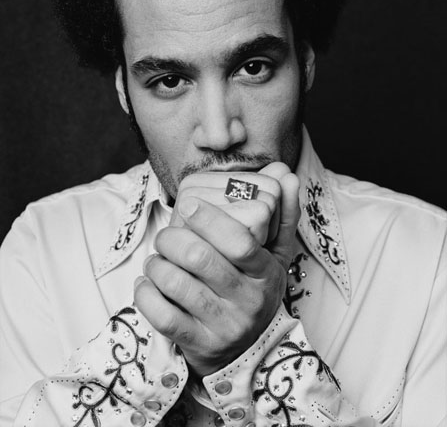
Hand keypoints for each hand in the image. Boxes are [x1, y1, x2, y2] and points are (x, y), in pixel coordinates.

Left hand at [134, 164, 299, 376]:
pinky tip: (147, 283)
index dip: (209, 219)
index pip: (239, 241)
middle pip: (199, 258)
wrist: (248, 353)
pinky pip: (162, 317)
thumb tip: (286, 174)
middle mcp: (247, 300)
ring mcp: (223, 325)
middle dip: (171, 239)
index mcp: (265, 272)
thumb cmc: (255, 291)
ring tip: (156, 259)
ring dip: (156, 264)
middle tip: (166, 235)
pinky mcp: (199, 344)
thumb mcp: (275, 255)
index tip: (188, 203)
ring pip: (176, 284)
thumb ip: (281, 214)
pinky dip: (145, 294)